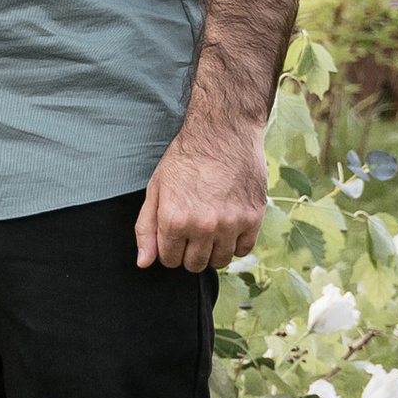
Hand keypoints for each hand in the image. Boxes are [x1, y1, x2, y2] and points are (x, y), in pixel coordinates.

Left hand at [135, 119, 267, 273]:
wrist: (223, 133)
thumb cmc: (185, 158)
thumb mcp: (156, 188)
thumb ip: (146, 228)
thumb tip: (144, 262)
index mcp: (175, 220)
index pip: (169, 260)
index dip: (169, 248)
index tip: (174, 233)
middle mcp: (203, 226)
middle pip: (195, 264)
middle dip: (189, 252)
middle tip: (192, 230)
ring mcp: (230, 224)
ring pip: (220, 261)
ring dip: (213, 250)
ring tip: (210, 228)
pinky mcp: (253, 218)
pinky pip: (243, 250)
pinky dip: (235, 243)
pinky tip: (228, 225)